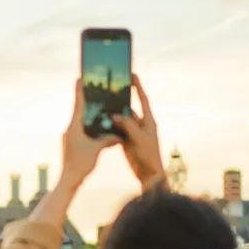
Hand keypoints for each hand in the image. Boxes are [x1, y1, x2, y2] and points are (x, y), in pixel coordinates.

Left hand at [61, 78, 120, 185]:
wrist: (69, 180)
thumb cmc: (81, 164)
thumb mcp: (97, 150)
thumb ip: (108, 140)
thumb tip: (119, 136)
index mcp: (74, 127)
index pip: (78, 105)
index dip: (80, 91)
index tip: (80, 78)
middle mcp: (70, 130)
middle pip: (79, 112)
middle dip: (87, 102)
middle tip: (94, 91)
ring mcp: (69, 137)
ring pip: (81, 123)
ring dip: (89, 116)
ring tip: (99, 108)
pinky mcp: (71, 144)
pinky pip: (81, 132)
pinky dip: (90, 128)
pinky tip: (98, 129)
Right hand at [111, 74, 163, 188]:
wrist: (148, 174)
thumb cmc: (148, 155)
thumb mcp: (139, 139)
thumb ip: (128, 125)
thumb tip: (115, 115)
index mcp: (148, 120)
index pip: (143, 99)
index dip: (138, 87)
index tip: (132, 75)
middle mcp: (141, 124)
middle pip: (129, 108)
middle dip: (120, 100)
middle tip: (109, 90)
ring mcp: (133, 132)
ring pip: (121, 119)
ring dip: (112, 114)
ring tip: (101, 105)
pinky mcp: (126, 140)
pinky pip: (116, 130)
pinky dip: (110, 126)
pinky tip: (100, 122)